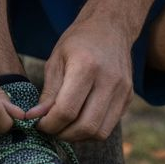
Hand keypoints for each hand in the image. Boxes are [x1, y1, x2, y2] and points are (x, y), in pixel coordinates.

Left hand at [27, 17, 133, 140]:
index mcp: (86, 67)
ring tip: (65, 127)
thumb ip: (48, 92)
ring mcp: (123, 90)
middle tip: (50, 129)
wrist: (110, 27)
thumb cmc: (78, 42)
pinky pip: (109, 125)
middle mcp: (109, 80)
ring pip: (101, 132)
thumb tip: (36, 118)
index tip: (38, 123)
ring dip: (79, 136)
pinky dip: (92, 130)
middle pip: (86, 126)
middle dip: (63, 134)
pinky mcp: (129, 97)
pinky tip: (80, 119)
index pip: (66, 110)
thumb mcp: (56, 61)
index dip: (49, 124)